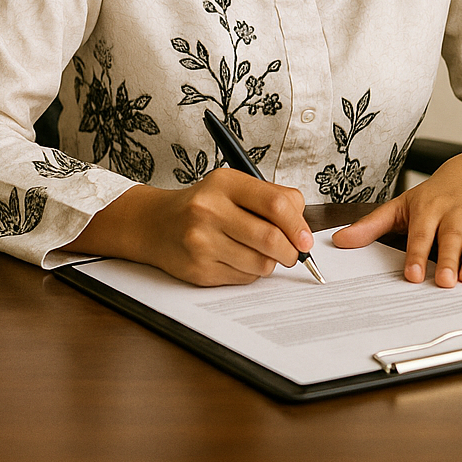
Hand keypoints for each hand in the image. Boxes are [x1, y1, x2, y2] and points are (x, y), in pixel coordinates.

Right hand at [63, 168, 312, 286]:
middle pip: (270, 238)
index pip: (275, 204)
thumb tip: (302, 228)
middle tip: (293, 253)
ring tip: (261, 253)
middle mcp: (210, 210)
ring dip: (270, 263)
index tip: (306, 238)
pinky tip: (238, 259)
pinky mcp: (198, 270)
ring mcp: (202, 242)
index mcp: (224, 183)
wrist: (155, 224)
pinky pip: (243, 278)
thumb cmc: (203, 204)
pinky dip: (250, 273)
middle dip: (290, 251)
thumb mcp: (231, 186)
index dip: (298, 225)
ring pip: (260, 264)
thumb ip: (270, 198)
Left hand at [332, 150, 461, 287]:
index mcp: (427, 209)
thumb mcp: (401, 206)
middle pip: (451, 237)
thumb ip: (371, 225)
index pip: (420, 233)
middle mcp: (452, 212)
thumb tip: (339, 241)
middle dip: (448, 258)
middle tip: (445, 282)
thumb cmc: (434, 195)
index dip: (417, 254)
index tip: (413, 275)